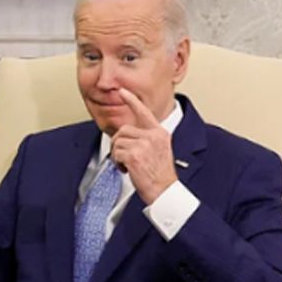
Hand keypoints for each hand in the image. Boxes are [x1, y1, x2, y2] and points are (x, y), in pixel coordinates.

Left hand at [111, 88, 177, 203]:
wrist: (165, 191)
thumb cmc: (159, 174)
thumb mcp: (157, 150)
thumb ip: (145, 139)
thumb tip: (126, 134)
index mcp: (159, 133)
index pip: (144, 112)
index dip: (131, 101)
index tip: (122, 91)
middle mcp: (153, 136)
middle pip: (123, 131)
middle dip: (119, 144)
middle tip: (126, 158)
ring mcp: (144, 145)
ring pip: (117, 142)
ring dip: (118, 156)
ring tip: (129, 165)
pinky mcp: (135, 155)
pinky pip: (116, 153)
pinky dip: (117, 163)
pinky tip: (127, 170)